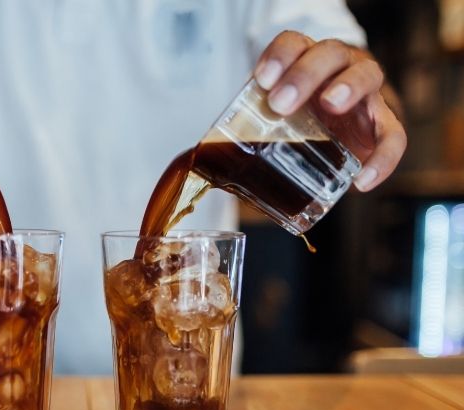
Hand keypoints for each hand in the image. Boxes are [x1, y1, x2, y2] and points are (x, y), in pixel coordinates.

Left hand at [254, 31, 406, 191]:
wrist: (335, 127)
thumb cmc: (295, 117)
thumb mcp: (270, 115)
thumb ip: (245, 128)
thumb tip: (203, 163)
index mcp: (306, 61)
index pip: (295, 44)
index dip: (280, 56)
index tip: (262, 79)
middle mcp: (339, 69)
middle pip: (330, 54)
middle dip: (305, 74)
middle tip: (281, 102)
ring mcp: (364, 94)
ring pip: (366, 75)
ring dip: (348, 86)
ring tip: (330, 103)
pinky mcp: (382, 124)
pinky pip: (393, 136)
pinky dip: (383, 157)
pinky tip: (363, 180)